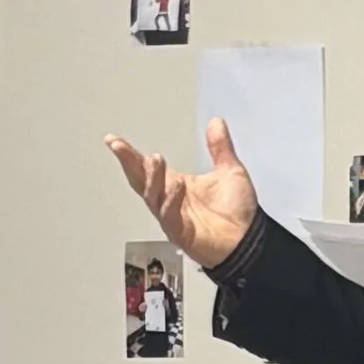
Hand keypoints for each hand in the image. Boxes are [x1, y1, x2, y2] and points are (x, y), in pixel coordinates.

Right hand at [107, 118, 258, 269]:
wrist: (250, 241)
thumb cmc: (237, 214)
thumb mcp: (230, 171)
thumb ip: (220, 147)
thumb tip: (216, 122)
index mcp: (175, 185)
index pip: (145, 167)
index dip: (129, 154)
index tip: (113, 140)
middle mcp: (169, 201)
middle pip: (140, 180)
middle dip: (128, 163)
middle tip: (120, 146)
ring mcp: (173, 218)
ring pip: (153, 197)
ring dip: (152, 178)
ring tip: (156, 160)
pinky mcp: (181, 234)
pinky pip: (169, 216)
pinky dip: (171, 200)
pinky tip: (176, 185)